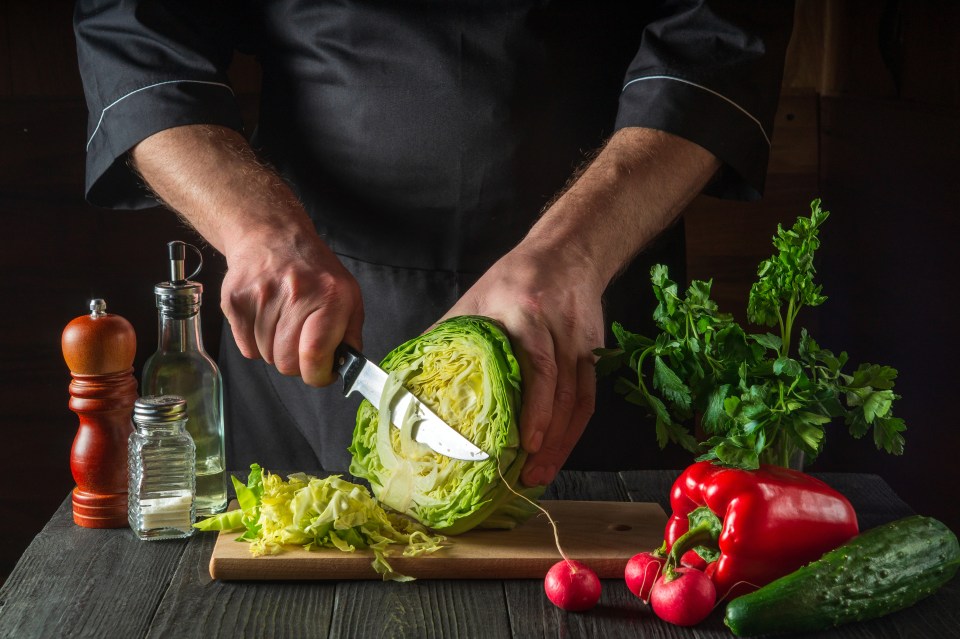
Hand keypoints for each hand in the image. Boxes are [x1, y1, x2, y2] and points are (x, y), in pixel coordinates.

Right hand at [130, 124, 363, 385]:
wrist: (271, 235)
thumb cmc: (314, 271)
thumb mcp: (348, 296)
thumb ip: (351, 336)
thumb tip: (346, 369)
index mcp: (330, 296)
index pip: (315, 354)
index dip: (318, 375)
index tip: (321, 373)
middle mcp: (296, 294)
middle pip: (287, 362)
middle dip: (296, 363)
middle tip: (300, 345)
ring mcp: (261, 297)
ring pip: (266, 357)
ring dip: (276, 350)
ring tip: (283, 323)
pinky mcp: (235, 301)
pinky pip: (246, 348)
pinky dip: (256, 343)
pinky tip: (265, 319)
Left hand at [437, 128, 719, 484]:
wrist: (569, 254)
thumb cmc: (515, 279)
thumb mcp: (475, 298)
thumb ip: (447, 336)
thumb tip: (406, 375)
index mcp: (524, 313)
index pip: (536, 363)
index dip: (534, 405)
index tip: (521, 440)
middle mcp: (558, 330)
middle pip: (563, 390)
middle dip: (548, 437)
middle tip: (527, 473)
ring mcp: (582, 344)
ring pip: (580, 400)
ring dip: (562, 442)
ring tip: (540, 473)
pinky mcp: (594, 355)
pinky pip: (588, 399)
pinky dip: (573, 430)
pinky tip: (557, 452)